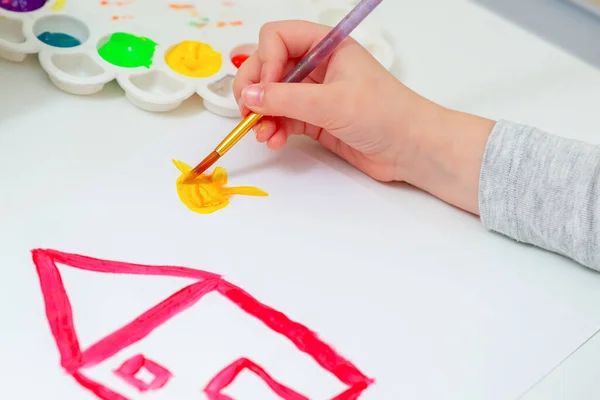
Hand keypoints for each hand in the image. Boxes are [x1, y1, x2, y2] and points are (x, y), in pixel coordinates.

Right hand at [234, 20, 494, 213]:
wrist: (410, 149)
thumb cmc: (386, 114)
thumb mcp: (333, 103)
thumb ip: (287, 99)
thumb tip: (250, 96)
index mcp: (326, 46)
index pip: (278, 38)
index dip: (265, 61)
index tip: (264, 88)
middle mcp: (317, 66)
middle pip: (269, 66)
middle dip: (255, 87)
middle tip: (248, 108)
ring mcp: (314, 94)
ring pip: (272, 95)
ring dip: (261, 113)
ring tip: (261, 131)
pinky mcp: (314, 119)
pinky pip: (282, 118)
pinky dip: (273, 128)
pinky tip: (273, 139)